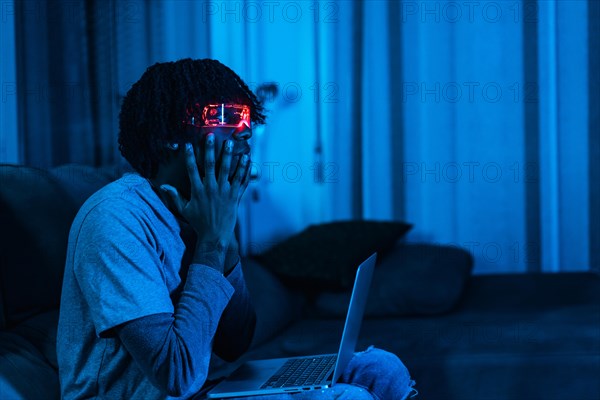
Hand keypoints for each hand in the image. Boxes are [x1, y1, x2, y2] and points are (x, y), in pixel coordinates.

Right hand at [161, 134, 250, 270]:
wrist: (214, 236)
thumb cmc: (199, 222)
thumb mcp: (184, 210)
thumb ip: (175, 197)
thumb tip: (162, 187)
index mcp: (198, 191)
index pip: (192, 170)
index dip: (190, 157)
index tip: (188, 145)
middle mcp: (211, 189)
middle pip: (210, 166)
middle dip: (210, 150)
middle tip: (210, 137)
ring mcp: (224, 192)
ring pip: (227, 171)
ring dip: (228, 156)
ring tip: (230, 143)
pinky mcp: (235, 197)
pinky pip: (241, 181)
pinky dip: (244, 170)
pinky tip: (247, 159)